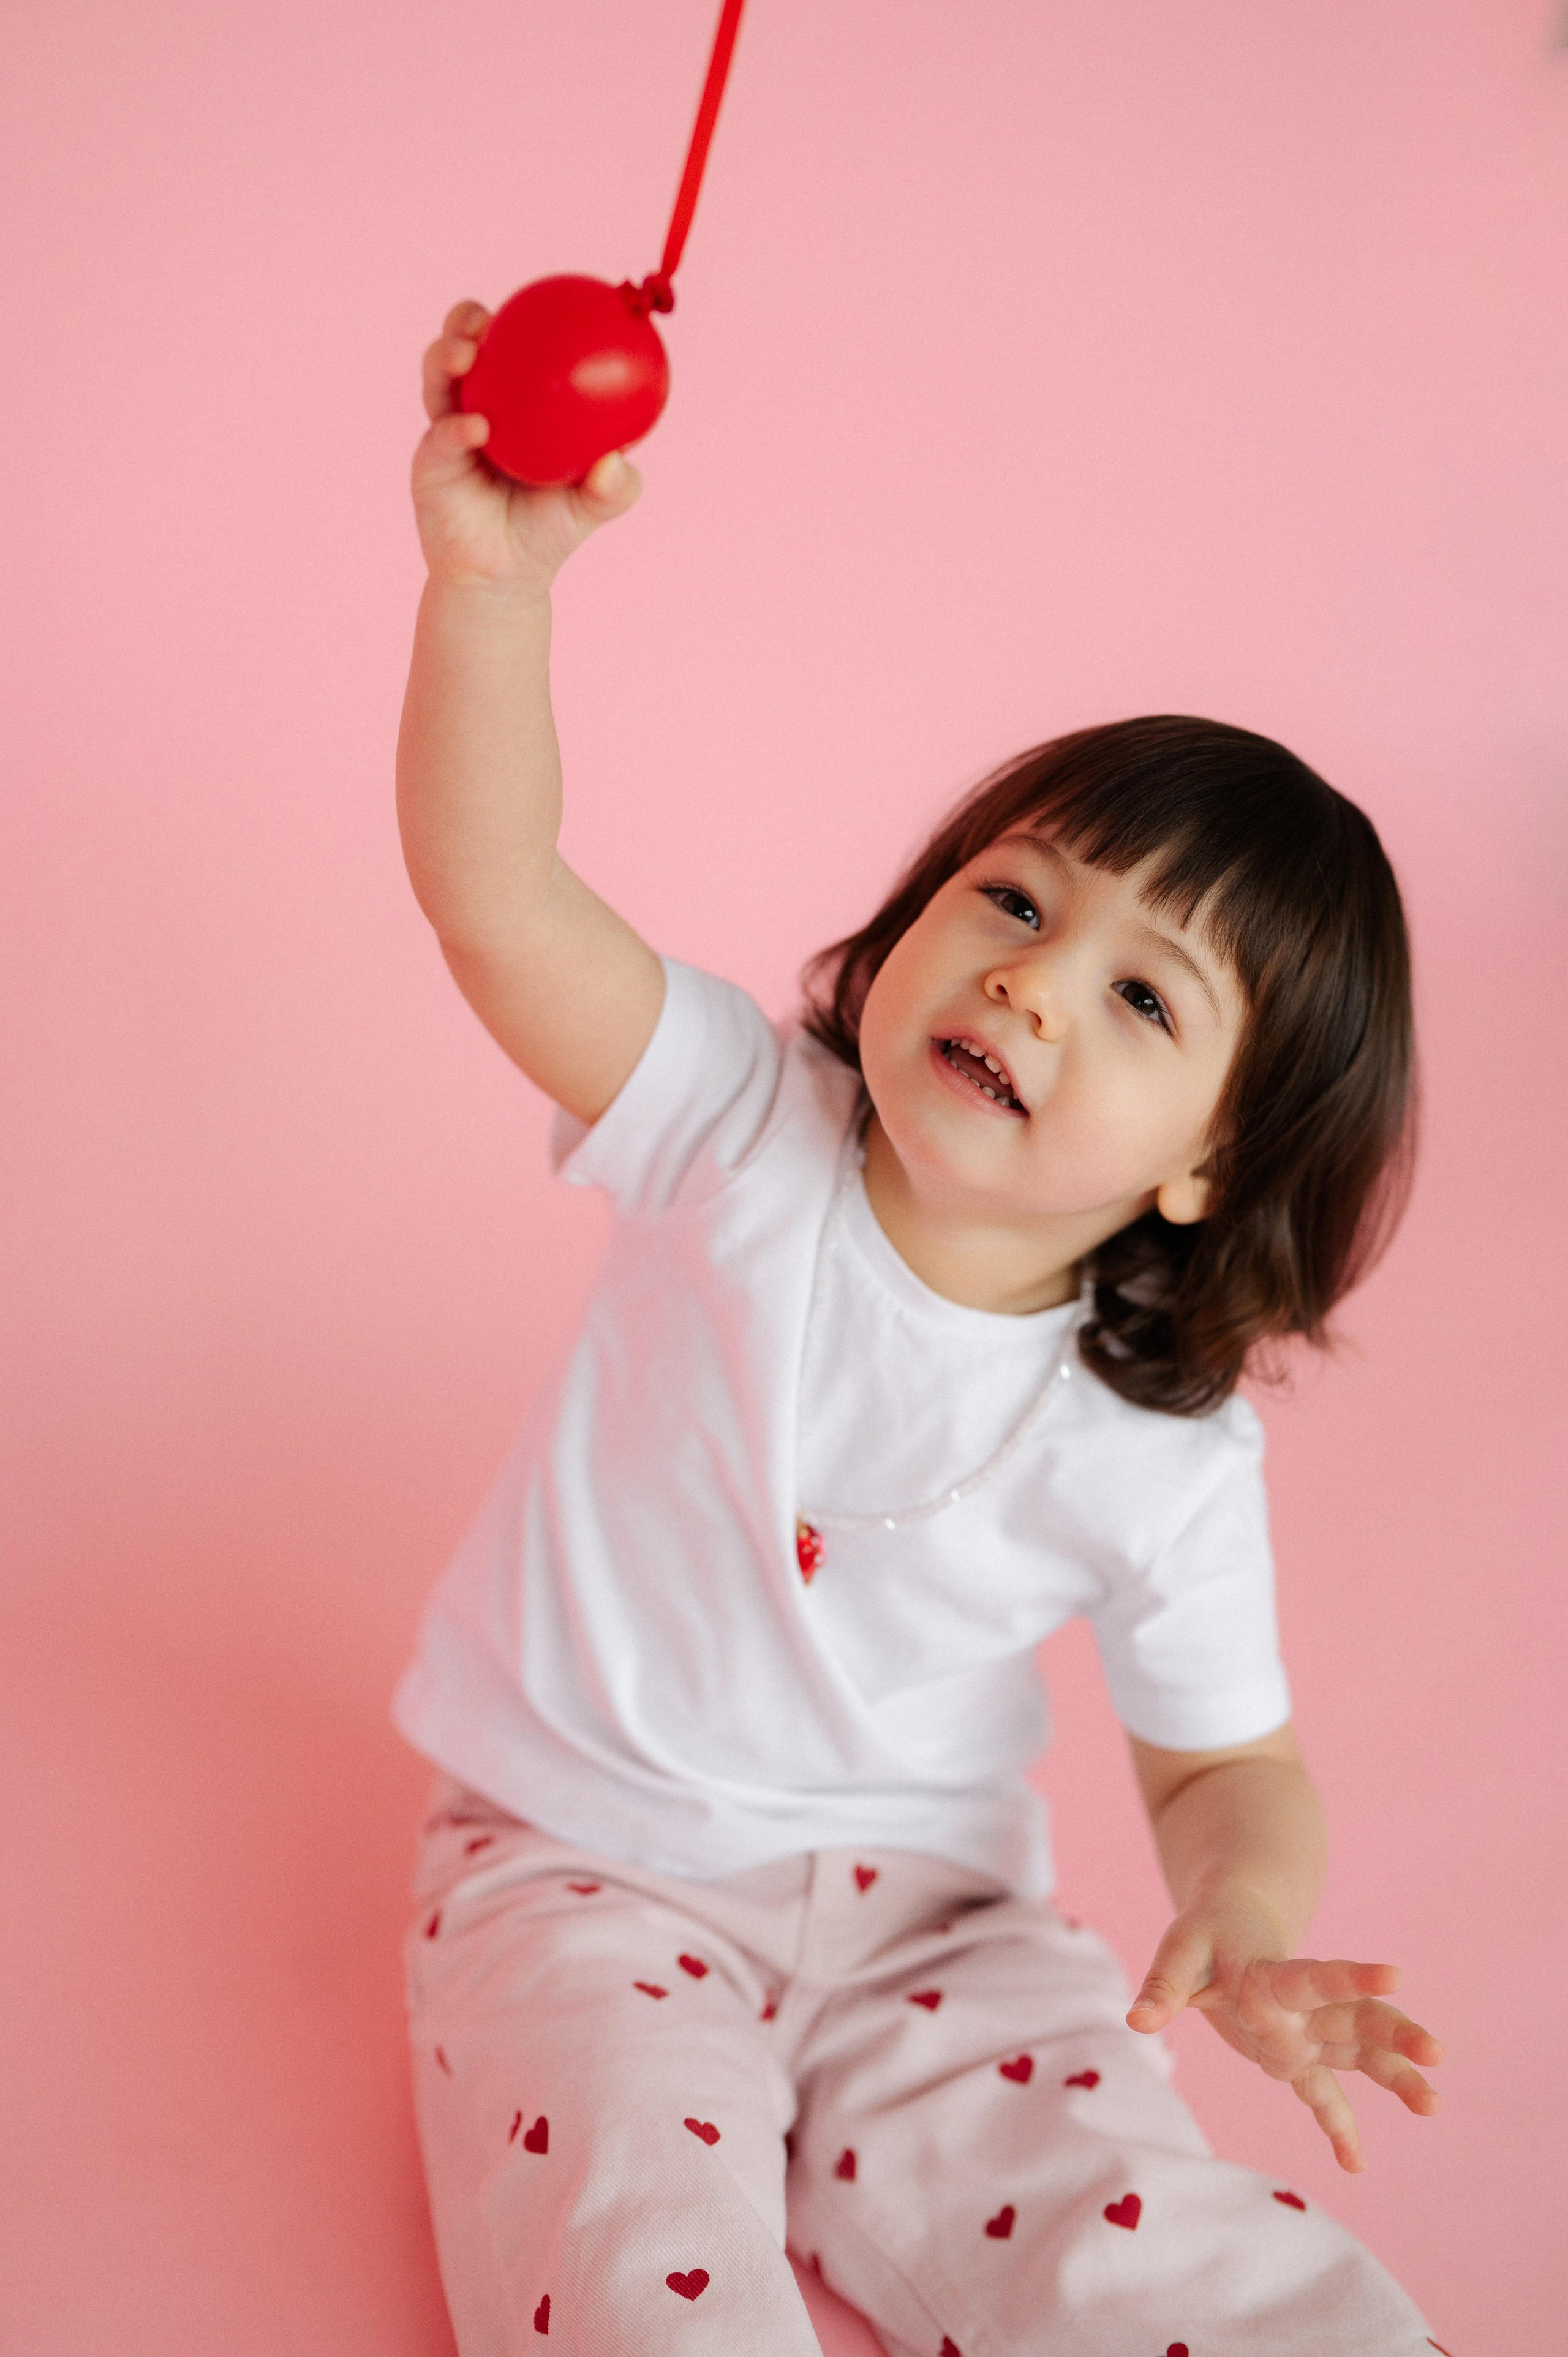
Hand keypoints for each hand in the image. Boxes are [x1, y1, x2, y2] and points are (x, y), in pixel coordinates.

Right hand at [411, 300, 641, 598]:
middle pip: (461, 347)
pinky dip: (457, 426)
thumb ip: (615, 485)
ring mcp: (447, 431)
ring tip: (467, 355)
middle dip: (465, 321)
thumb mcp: (593, 505)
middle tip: (485, 320)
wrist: (506, 578)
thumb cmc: (548, 531)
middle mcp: (474, 406)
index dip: (516, 317)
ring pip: (437, 379)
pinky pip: (441, 434)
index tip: (536, 301)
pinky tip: (478, 426)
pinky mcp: (430, 462)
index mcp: (510, 404)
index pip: (507, 348)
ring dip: (447, 357)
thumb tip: (619, 460)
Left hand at [1127, 1904, 1443, 2171]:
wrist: (1233, 1922)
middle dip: (1397, 2036)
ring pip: (1360, 2053)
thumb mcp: (1181, 1950)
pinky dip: (1339, 2127)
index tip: (1397, 1976)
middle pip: (1356, 2019)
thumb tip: (1136, 2020)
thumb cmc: (1205, 1935)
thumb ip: (1164, 1985)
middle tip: (1437, 2054)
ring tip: (1434, 2104)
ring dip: (1396, 2076)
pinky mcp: (1299, 2058)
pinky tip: (1356, 2166)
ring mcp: (1308, 2034)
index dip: (1352, 1977)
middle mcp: (1303, 2007)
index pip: (1316, 1977)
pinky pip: (1325, 2095)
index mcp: (1275, 1975)